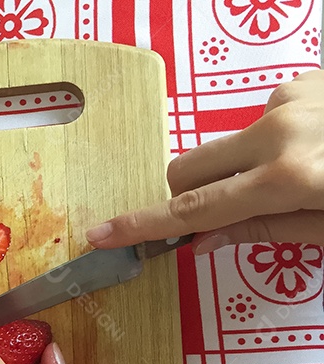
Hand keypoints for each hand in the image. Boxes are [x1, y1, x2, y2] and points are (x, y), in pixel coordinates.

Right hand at [85, 69, 323, 253]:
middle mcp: (277, 133)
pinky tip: (314, 145)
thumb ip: (265, 229)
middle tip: (226, 211)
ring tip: (301, 173)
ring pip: (229, 146)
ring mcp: (289, 102)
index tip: (101, 234)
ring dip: (244, 166)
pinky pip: (264, 120)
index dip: (143, 225)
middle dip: (190, 195)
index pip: (194, 209)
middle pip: (188, 169)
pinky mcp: (301, 84)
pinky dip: (276, 140)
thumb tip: (204, 239)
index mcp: (286, 178)